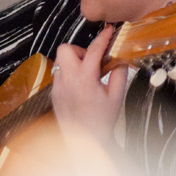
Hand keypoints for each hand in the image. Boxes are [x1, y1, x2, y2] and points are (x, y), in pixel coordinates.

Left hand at [51, 25, 128, 148]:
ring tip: (88, 75)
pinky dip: (70, 75)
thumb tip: (120, 59)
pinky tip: (81, 87)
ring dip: (74, 62)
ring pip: (61, 62)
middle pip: (65, 49)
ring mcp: (58, 88)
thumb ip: (119, 74)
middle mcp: (67, 81)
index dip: (102, 38)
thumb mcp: (116, 97)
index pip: (93, 50)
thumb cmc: (101, 122)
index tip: (108, 32)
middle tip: (92, 60)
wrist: (86, 143)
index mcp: (85, 79)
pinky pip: (59, 76)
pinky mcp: (54, 95)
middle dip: (79, 49)